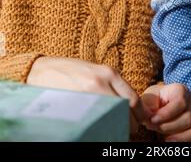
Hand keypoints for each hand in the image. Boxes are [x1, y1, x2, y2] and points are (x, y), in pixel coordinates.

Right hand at [27, 56, 148, 132]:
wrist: (42, 71)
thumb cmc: (70, 71)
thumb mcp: (95, 71)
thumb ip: (112, 84)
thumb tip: (130, 104)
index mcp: (109, 73)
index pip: (134, 99)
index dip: (139, 114)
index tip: (139, 120)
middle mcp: (101, 83)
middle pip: (126, 111)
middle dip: (130, 123)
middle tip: (126, 127)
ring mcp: (89, 95)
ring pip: (114, 119)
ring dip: (118, 127)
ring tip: (114, 128)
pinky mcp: (78, 107)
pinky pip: (98, 123)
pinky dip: (103, 129)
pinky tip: (100, 128)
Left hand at [141, 83, 190, 141]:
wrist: (157, 104)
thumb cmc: (152, 101)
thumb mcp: (147, 99)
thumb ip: (147, 106)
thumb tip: (147, 116)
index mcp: (180, 90)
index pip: (180, 103)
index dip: (166, 114)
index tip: (152, 120)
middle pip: (188, 118)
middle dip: (169, 127)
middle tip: (153, 127)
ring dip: (181, 137)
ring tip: (165, 138)